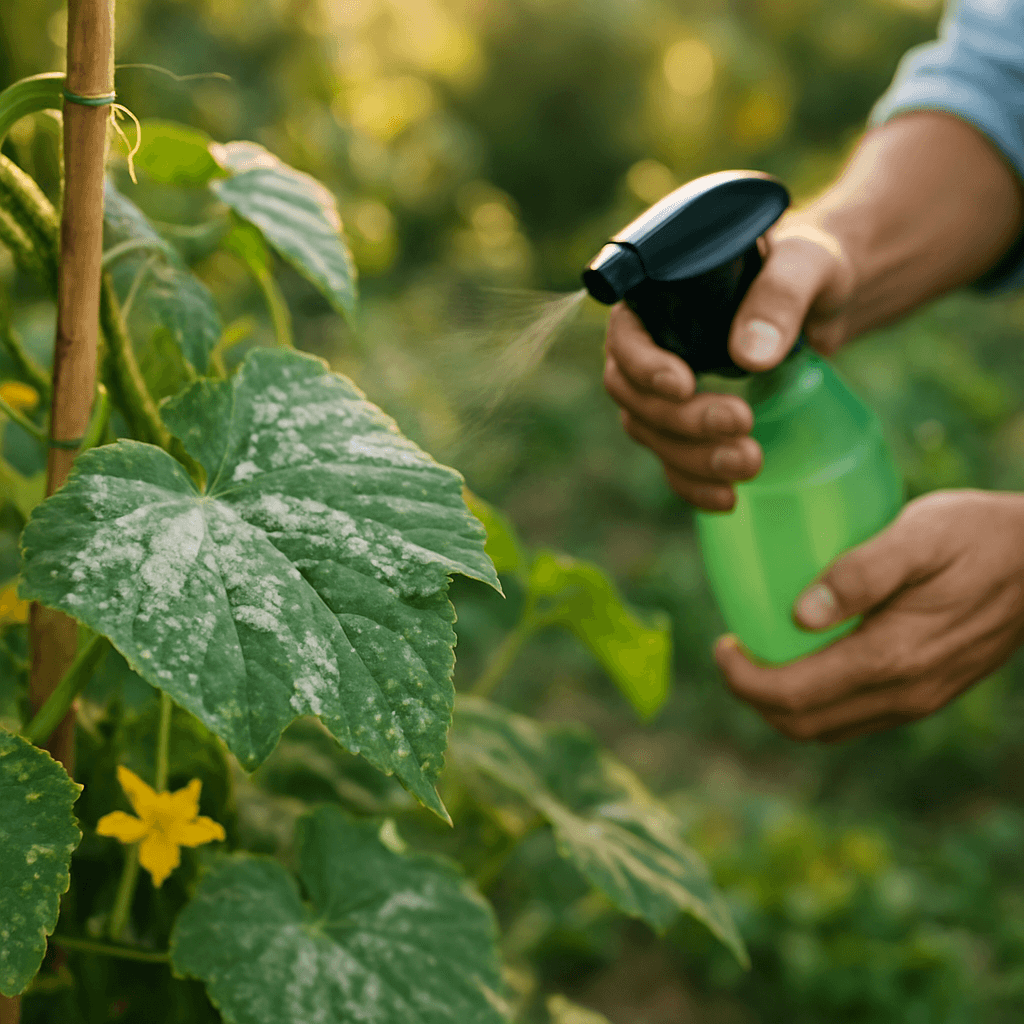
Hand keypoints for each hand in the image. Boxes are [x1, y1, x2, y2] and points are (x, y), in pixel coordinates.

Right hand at [602, 214, 858, 510]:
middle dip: (682, 421)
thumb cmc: (808, 268)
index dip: (644, 367)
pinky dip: (694, 486)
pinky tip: (729, 499)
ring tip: (750, 464)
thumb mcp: (805, 267)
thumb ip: (779, 298)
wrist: (823, 300)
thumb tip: (749, 356)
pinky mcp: (686, 425)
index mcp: (658, 298)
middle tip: (741, 424)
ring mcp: (663, 391)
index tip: (684, 386)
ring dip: (691, 459)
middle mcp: (648, 347)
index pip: (625, 339)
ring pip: (650, 434)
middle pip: (634, 397)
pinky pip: (672, 463)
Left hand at [714, 490, 1023, 741]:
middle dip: (755, 696)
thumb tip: (797, 614)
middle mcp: (905, 693)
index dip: (744, 680)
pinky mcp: (928, 693)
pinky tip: (809, 657)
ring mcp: (919, 700)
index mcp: (893, 658)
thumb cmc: (978, 536)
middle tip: (732, 651)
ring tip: (761, 655)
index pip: (794, 695)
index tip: (721, 644)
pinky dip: (817, 700)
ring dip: (784, 703)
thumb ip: (860, 572)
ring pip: (829, 727)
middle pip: (803, 724)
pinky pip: (856, 716)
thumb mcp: (918, 535)